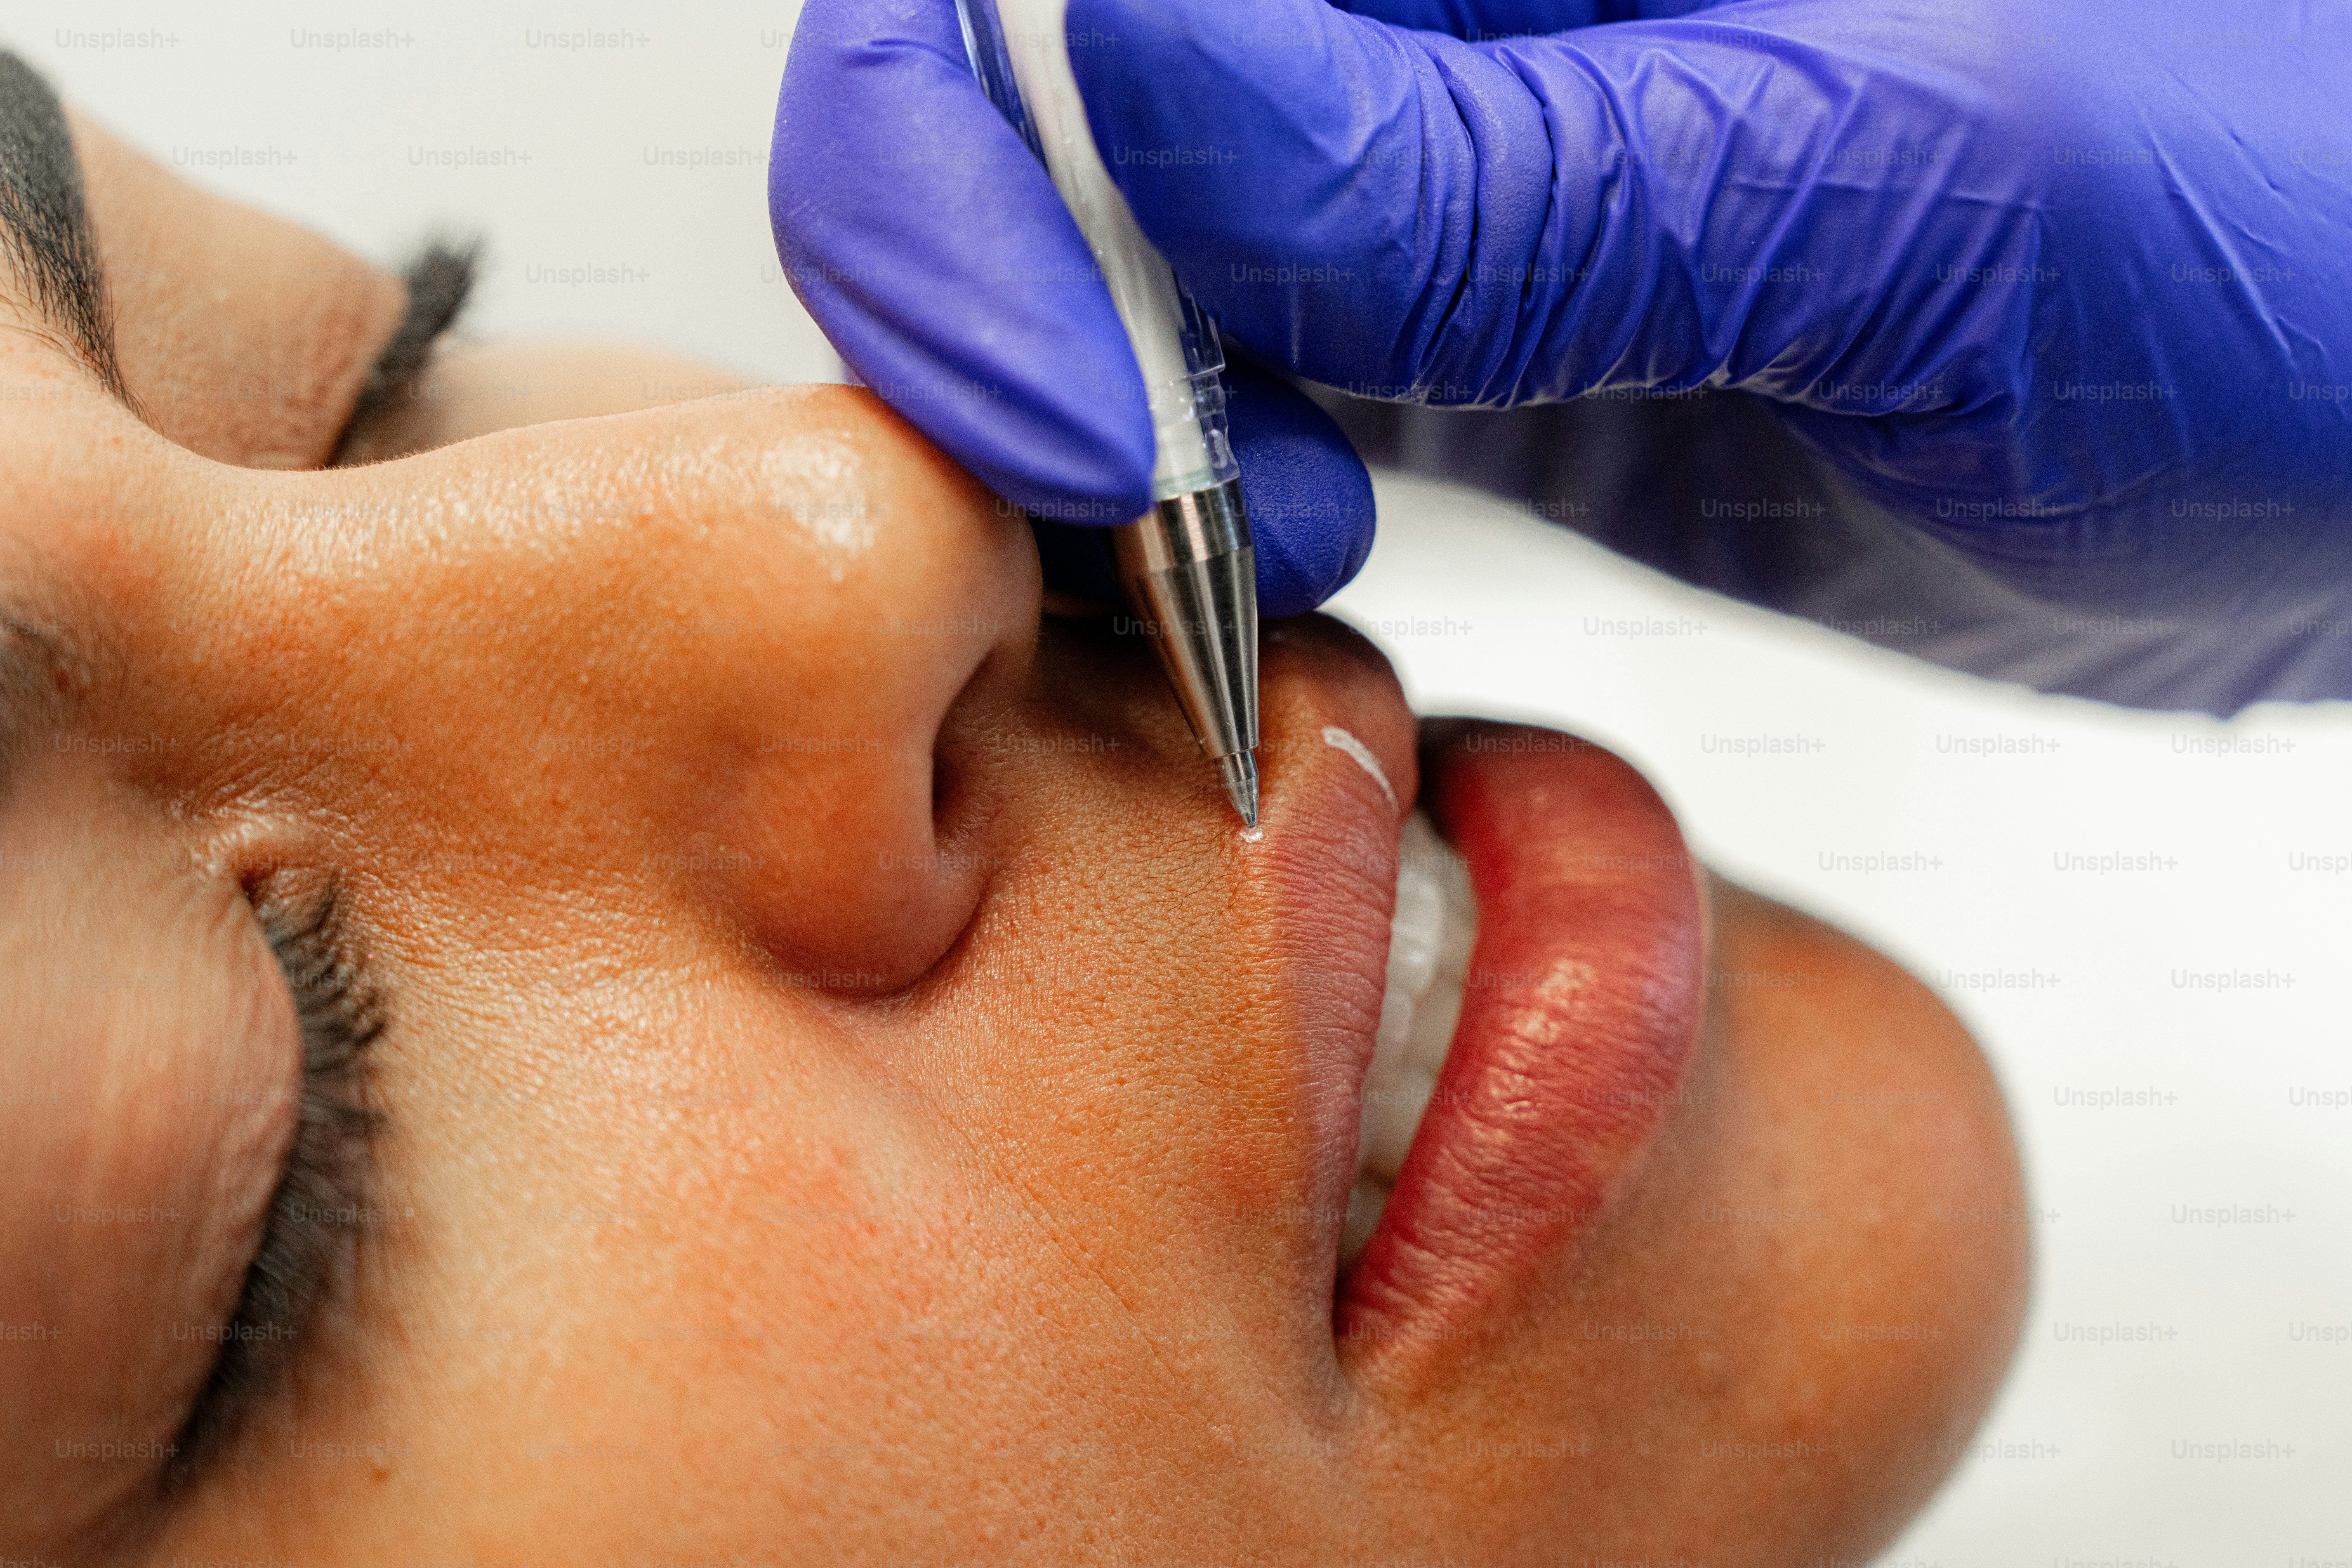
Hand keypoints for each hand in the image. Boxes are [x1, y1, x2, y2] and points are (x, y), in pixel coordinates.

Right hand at [775, 0, 2351, 697]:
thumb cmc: (2294, 231)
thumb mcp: (1928, 188)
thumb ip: (1531, 165)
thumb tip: (1140, 80)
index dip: (991, 134)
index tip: (1061, 393)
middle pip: (1058, 80)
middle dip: (1007, 288)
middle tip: (1103, 494)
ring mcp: (1461, 159)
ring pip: (1120, 242)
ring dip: (1096, 416)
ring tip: (1247, 547)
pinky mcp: (1486, 316)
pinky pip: (1240, 373)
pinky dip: (1194, 489)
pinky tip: (1286, 561)